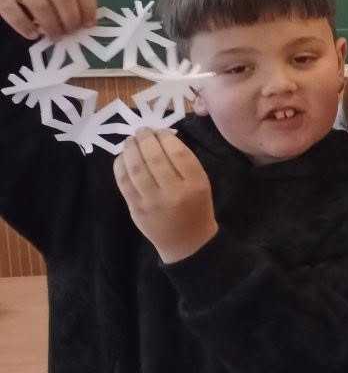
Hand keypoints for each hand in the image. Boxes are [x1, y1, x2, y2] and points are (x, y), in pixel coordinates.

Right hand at [0, 0, 97, 39]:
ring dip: (50, 25)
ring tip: (54, 36)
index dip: (88, 6)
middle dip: (70, 18)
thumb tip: (84, 19)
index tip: (89, 24)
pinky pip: (12, 9)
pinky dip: (24, 25)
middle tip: (70, 33)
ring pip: (39, 4)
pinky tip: (32, 34)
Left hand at [112, 129, 218, 263]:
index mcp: (196, 184)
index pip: (178, 153)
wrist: (187, 242)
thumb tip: (161, 139)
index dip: (165, 137)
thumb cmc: (197, 209)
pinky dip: (120, 166)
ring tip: (130, 141)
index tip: (159, 131)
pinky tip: (122, 158)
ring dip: (130, 149)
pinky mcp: (136, 209)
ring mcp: (152, 202)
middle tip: (142, 131)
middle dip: (145, 139)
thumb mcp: (202, 185)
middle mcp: (174, 192)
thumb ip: (185, 164)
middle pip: (155, 158)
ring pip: (136, 168)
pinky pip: (124, 183)